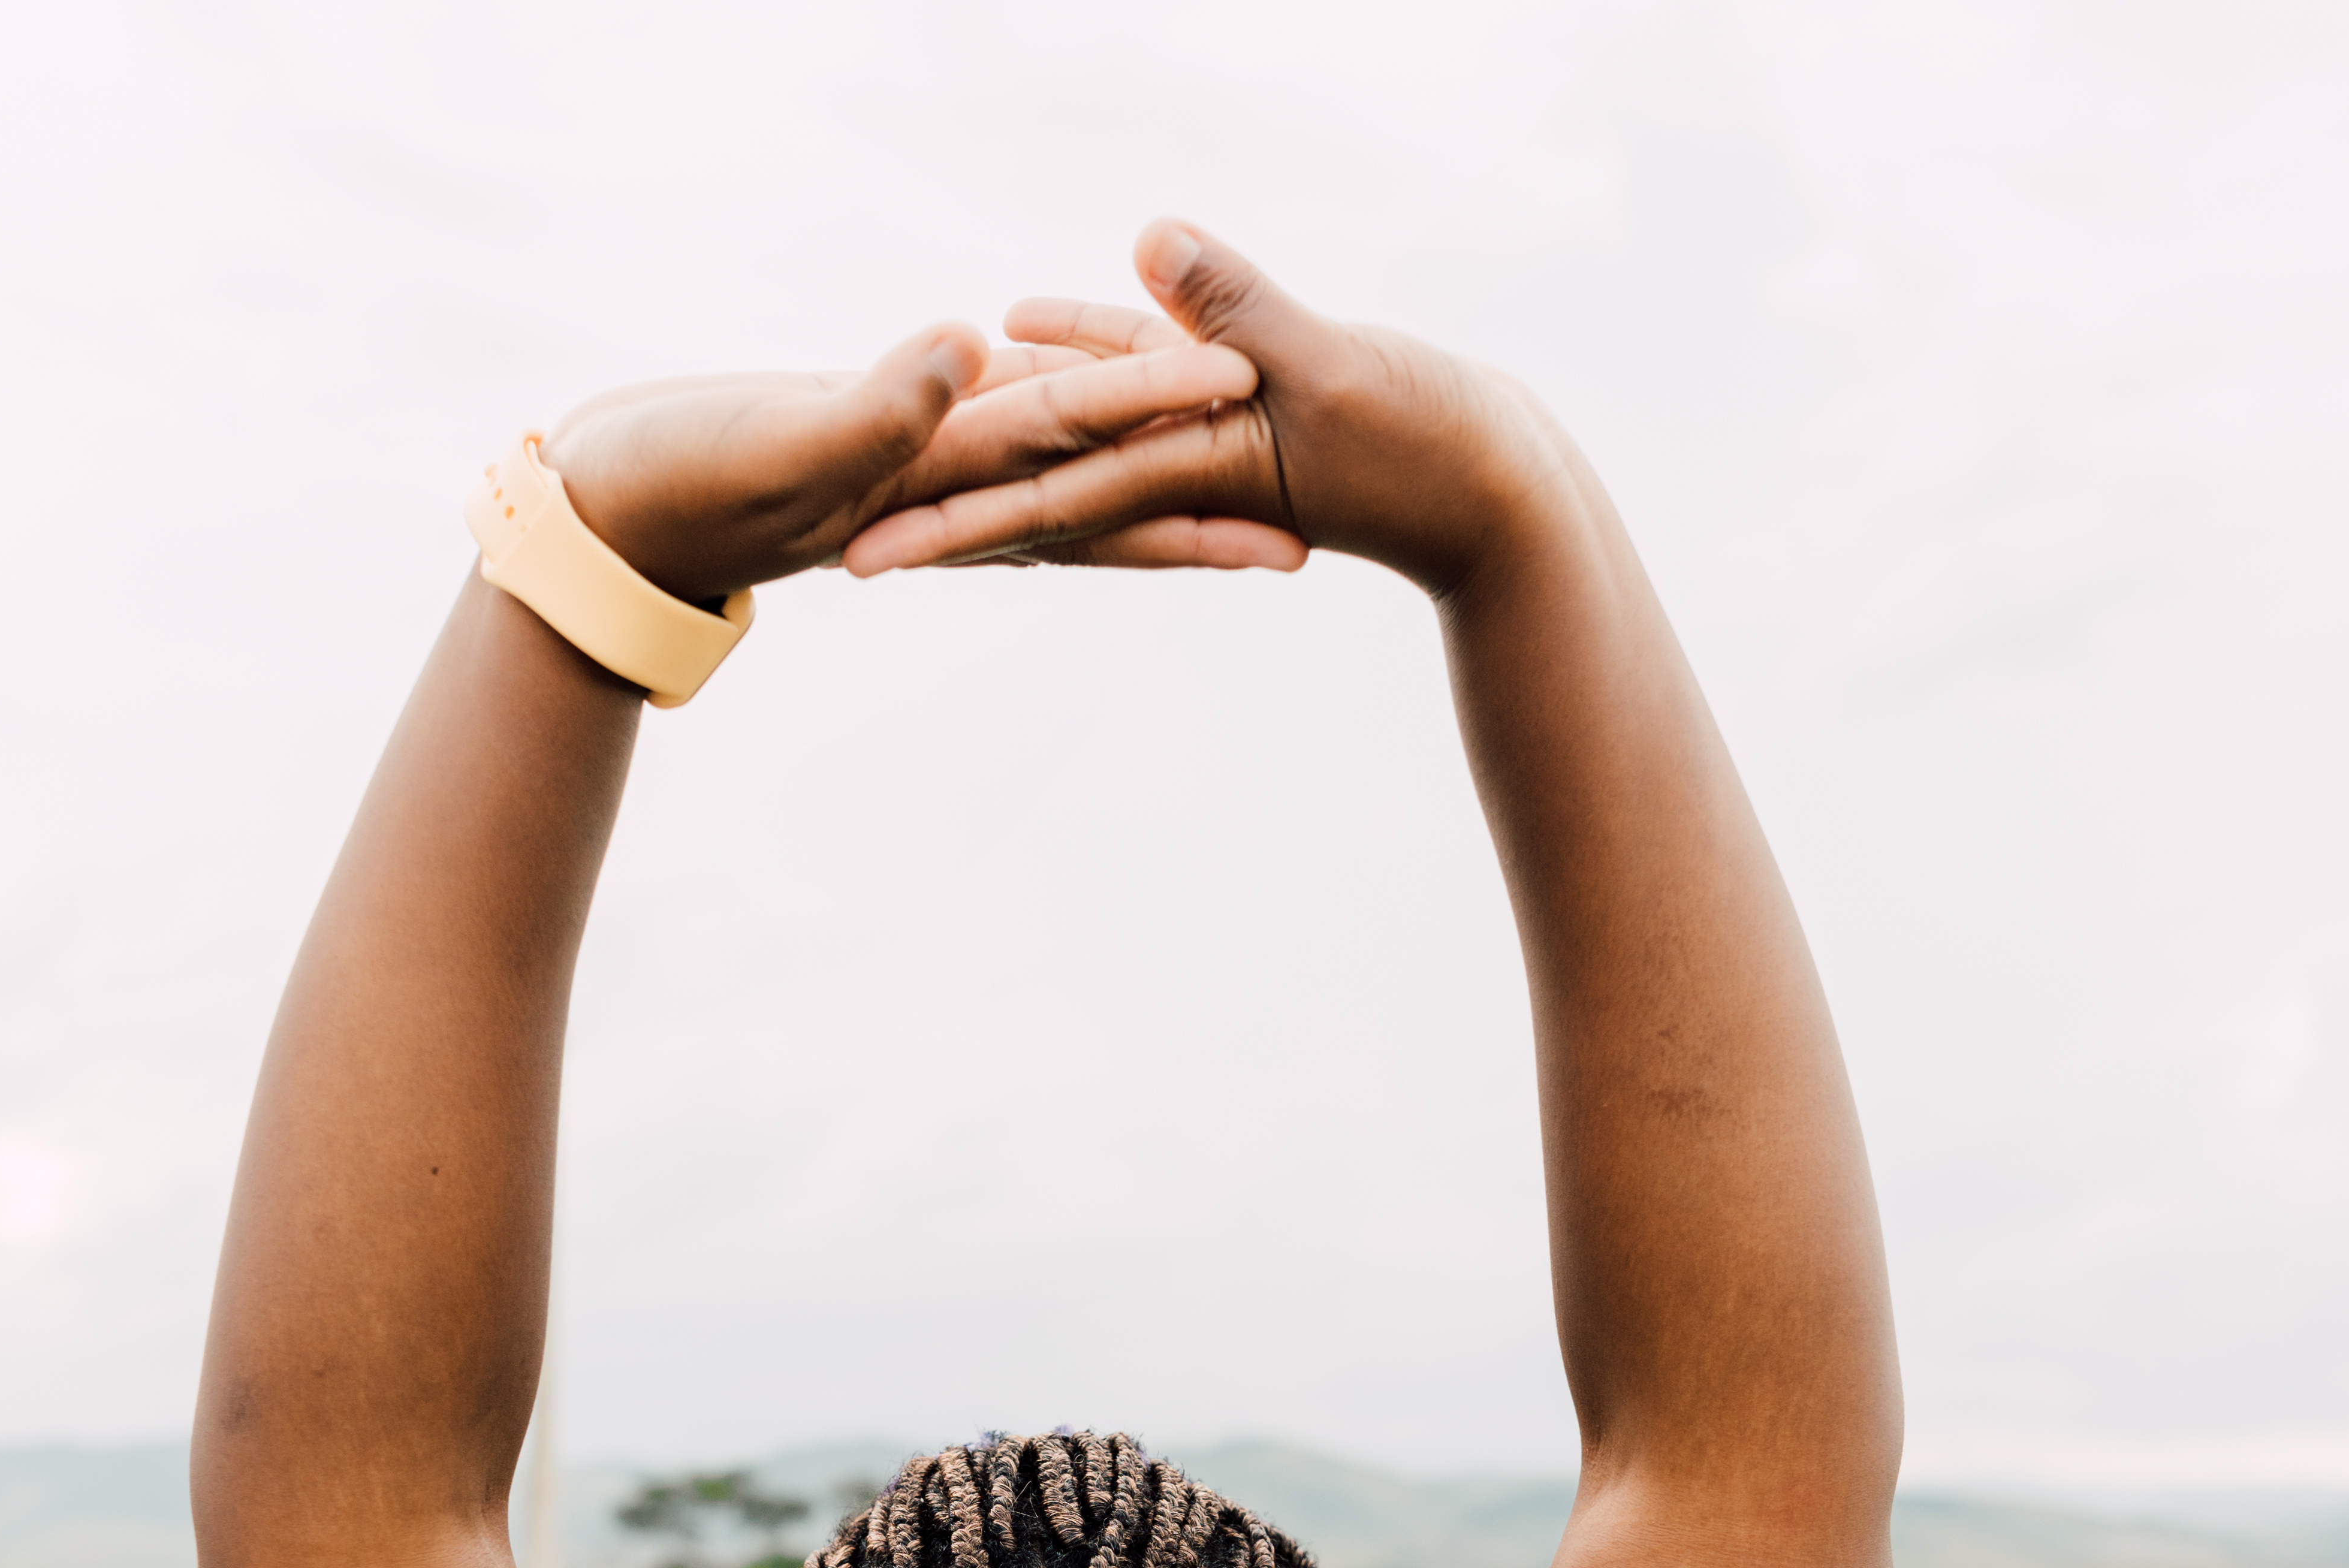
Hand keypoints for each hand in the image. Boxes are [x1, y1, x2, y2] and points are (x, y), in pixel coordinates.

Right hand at [542, 323, 1269, 608]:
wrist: (609, 523)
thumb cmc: (681, 484)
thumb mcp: (787, 436)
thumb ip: (881, 403)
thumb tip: (971, 350)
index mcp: (935, 476)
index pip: (1072, 434)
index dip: (1157, 406)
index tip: (1245, 379)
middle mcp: (950, 494)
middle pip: (1102, 500)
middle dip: (1200, 508)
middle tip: (1312, 522)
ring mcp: (925, 487)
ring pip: (1064, 486)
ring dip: (1147, 488)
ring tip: (1231, 491)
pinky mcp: (895, 467)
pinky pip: (1003, 461)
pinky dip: (1060, 445)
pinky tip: (1097, 431)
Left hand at [840, 223, 1573, 596]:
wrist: (1506, 496)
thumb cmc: (1437, 451)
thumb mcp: (1332, 368)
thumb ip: (1240, 306)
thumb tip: (1149, 237)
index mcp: (1180, 471)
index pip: (1041, 499)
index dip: (949, 519)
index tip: (863, 550)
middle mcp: (1173, 465)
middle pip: (1032, 492)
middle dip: (941, 516)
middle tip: (842, 548)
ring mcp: (1199, 439)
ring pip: (1072, 435)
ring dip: (991, 442)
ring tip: (895, 439)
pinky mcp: (1234, 405)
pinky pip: (1138, 380)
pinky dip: (1087, 354)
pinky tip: (1023, 315)